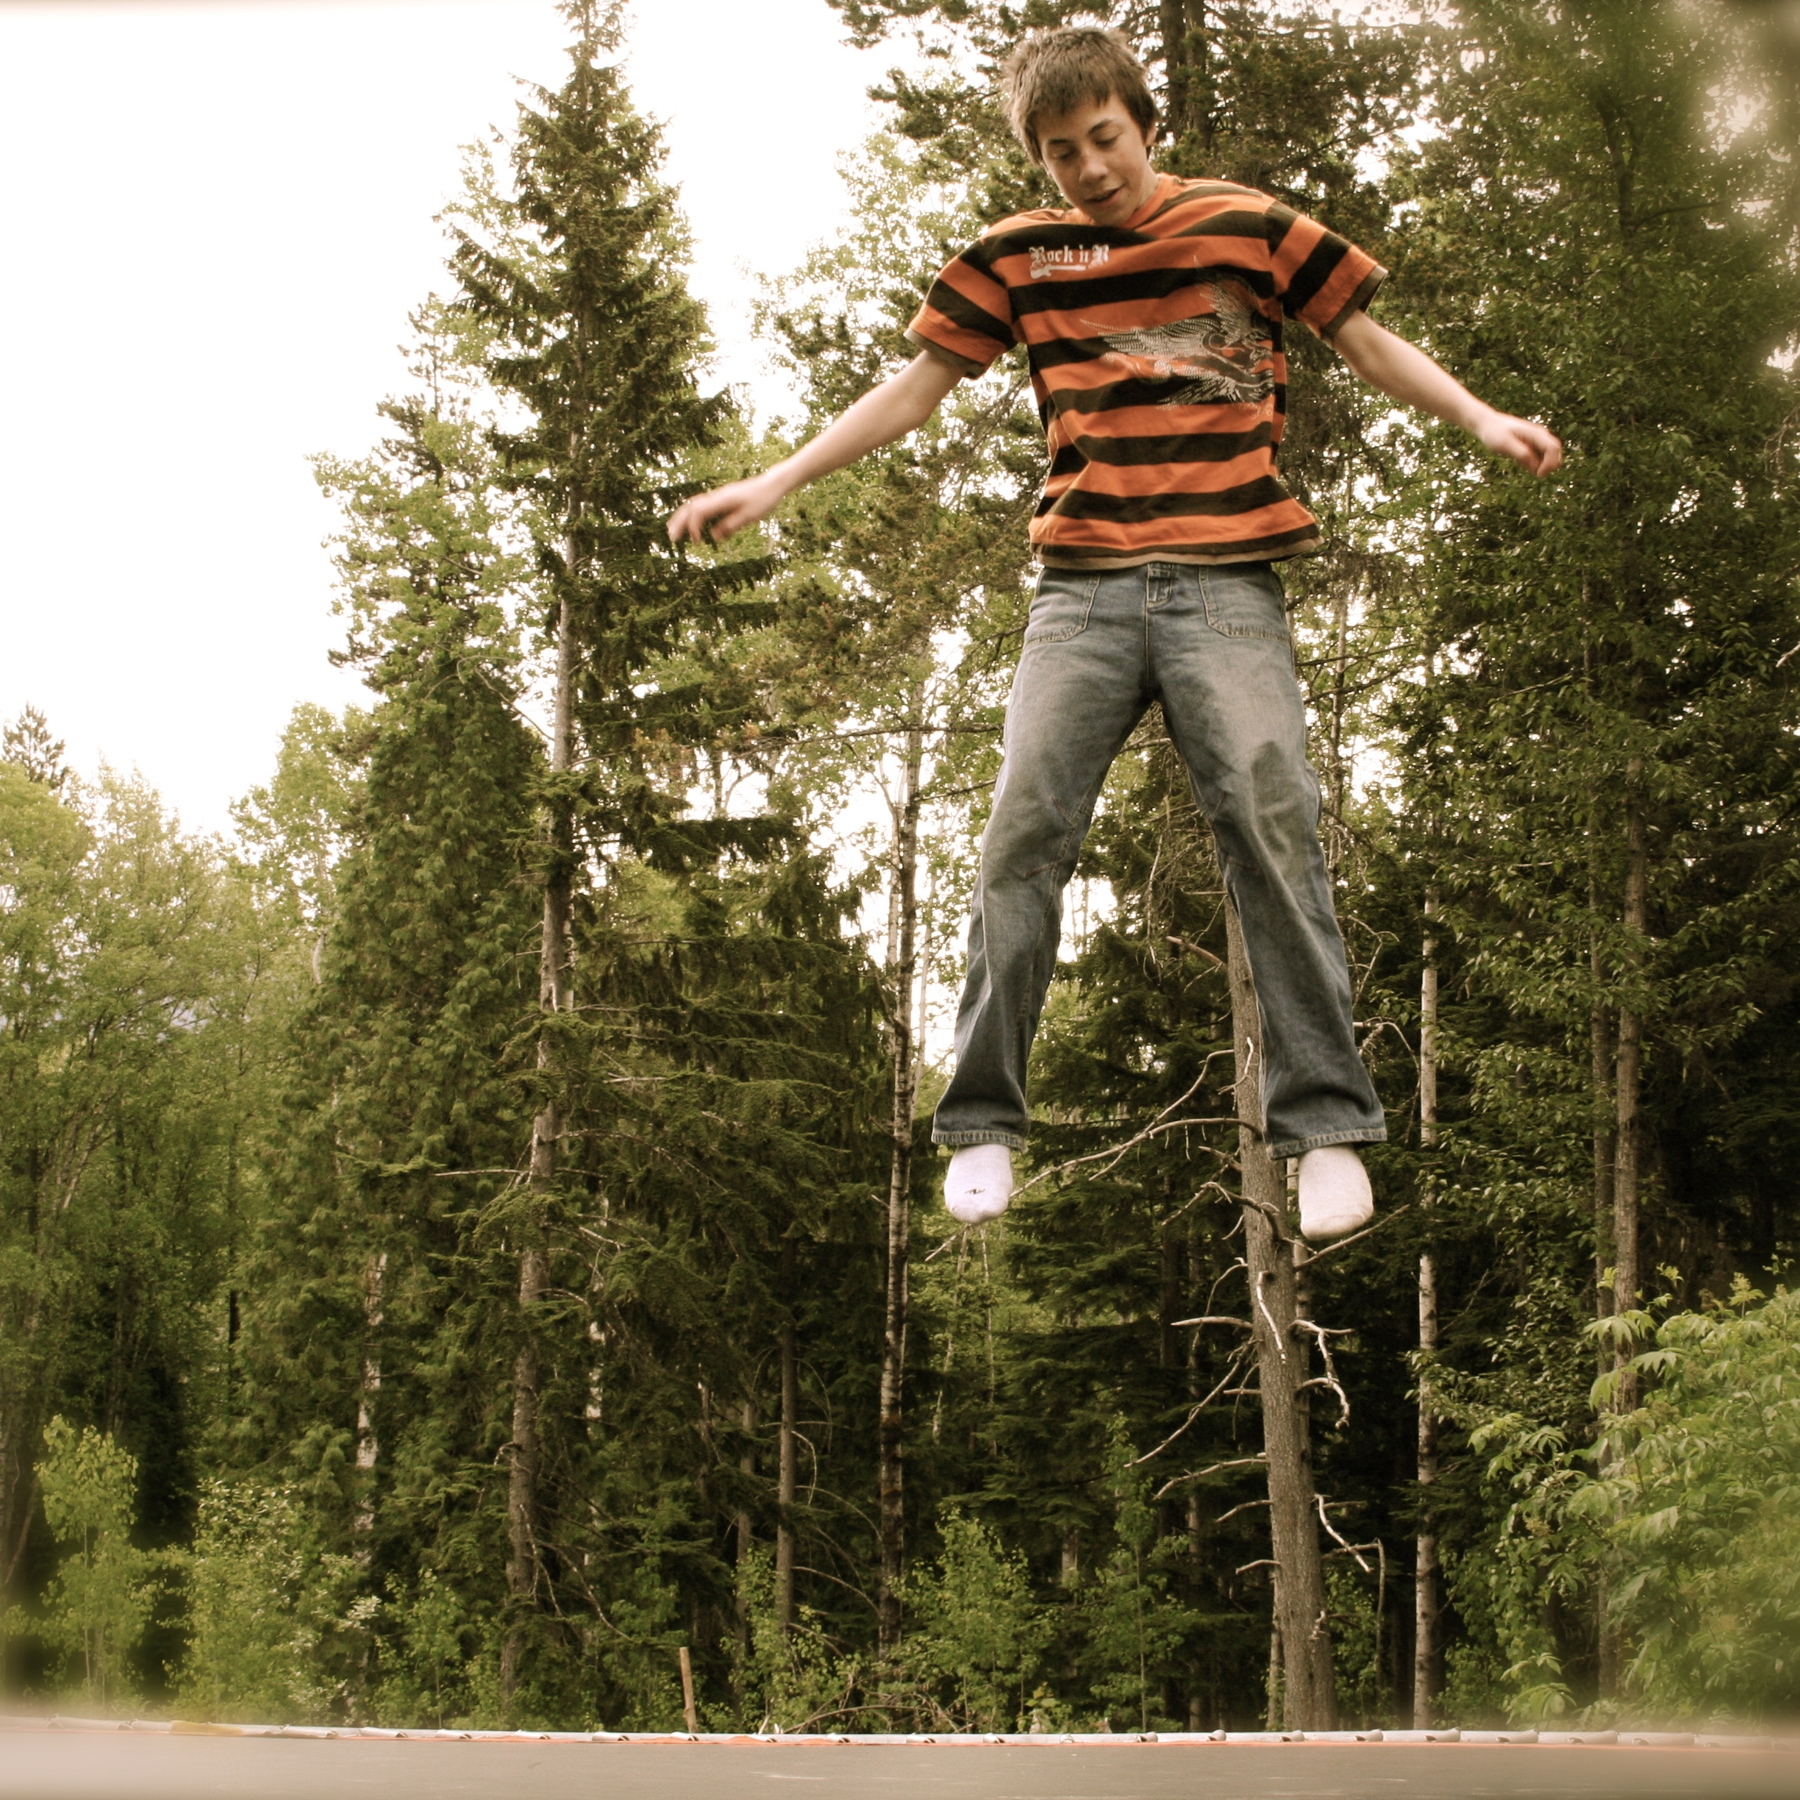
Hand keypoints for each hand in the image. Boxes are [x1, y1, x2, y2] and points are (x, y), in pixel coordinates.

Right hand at [667, 471, 786, 544]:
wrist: (772, 483)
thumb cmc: (763, 500)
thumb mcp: (749, 516)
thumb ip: (731, 526)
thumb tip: (714, 537)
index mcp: (722, 500)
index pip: (698, 512)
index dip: (693, 527)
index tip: (696, 541)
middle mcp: (716, 496)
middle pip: (690, 507)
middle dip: (679, 521)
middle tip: (671, 537)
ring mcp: (718, 496)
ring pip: (694, 505)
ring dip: (683, 517)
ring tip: (674, 530)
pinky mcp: (722, 498)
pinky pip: (702, 505)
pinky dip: (693, 514)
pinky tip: (692, 524)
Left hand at [1473, 409, 1562, 477]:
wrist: (1487, 424)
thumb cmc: (1494, 433)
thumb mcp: (1505, 444)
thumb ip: (1521, 453)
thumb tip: (1535, 464)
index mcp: (1536, 434)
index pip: (1553, 448)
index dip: (1550, 464)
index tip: (1538, 474)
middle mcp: (1539, 436)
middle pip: (1556, 453)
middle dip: (1549, 466)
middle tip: (1535, 474)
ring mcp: (1536, 441)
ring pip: (1548, 457)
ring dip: (1540, 466)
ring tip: (1521, 463)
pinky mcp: (1530, 446)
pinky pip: (1538, 459)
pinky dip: (1533, 464)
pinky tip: (1519, 461)